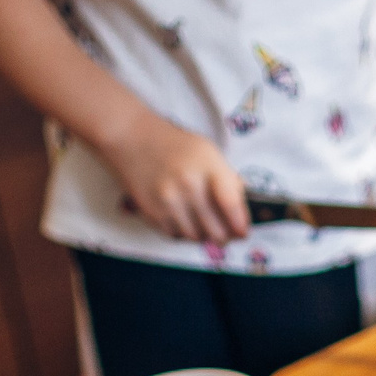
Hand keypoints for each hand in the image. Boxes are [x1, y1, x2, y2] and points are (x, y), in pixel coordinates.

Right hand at [103, 113, 251, 242]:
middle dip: (224, 237)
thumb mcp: (208, 152)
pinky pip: (175, 235)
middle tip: (226, 235)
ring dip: (203, 236)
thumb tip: (242, 213)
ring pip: (195, 237)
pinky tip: (183, 219)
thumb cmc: (176, 146)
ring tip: (204, 225)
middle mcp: (189, 185)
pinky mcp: (152, 211)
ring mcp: (169, 200)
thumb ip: (227, 180)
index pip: (232, 205)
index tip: (243, 233)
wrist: (132, 138)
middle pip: (216, 230)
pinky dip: (183, 232)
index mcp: (208, 166)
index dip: (241, 225)